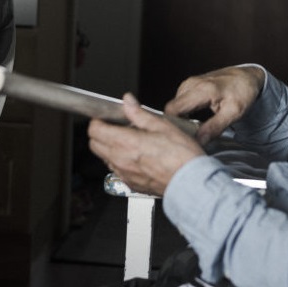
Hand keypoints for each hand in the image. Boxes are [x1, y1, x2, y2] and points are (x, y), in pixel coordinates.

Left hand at [87, 94, 204, 195]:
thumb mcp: (163, 127)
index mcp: (126, 143)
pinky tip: (137, 157)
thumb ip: (140, 114)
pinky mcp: (131, 184)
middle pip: (95, 144)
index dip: (98, 121)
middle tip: (115, 128)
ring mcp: (124, 174)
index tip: (106, 118)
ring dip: (110, 148)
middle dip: (100, 134)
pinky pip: (116, 171)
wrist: (192, 183)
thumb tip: (128, 102)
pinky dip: (120, 162)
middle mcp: (121, 160)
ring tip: (130, 142)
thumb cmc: (182, 157)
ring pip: (105, 158)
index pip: (94, 130)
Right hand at [164, 65, 265, 143]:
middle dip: (177, 124)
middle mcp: (190, 84)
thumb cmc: (242, 92)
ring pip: (173, 107)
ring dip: (180, 119)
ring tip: (194, 129)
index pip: (173, 110)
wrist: (245, 76)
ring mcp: (187, 84)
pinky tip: (194, 120)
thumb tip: (198, 142)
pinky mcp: (187, 86)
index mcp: (201, 90)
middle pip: (170, 110)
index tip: (185, 137)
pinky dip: (183, 114)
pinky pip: (178, 103)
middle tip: (191, 136)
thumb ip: (215, 127)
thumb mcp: (234, 112)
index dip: (174, 125)